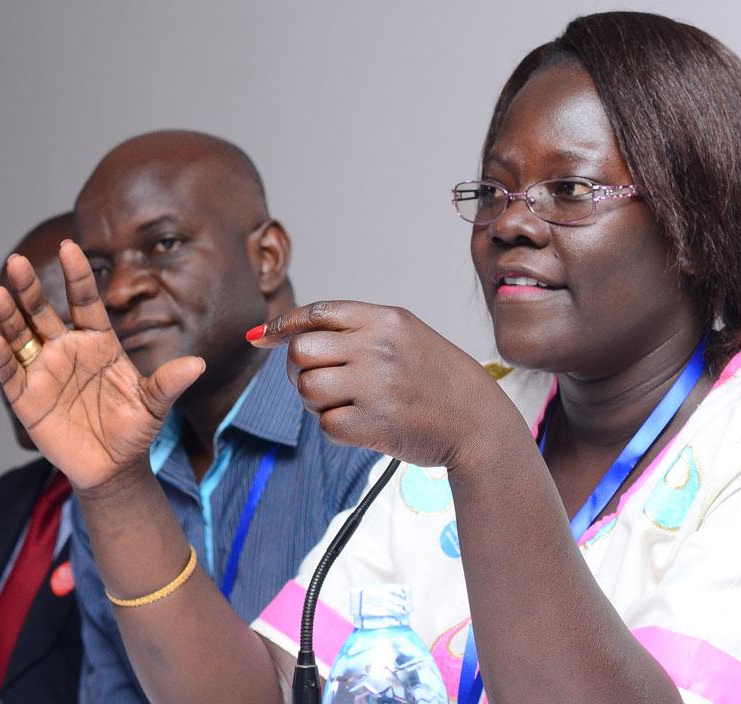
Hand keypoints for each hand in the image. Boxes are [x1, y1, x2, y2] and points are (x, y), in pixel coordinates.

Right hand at [0, 241, 204, 489]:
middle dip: (28, 288)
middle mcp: (67, 349)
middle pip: (43, 312)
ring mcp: (44, 371)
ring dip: (7, 315)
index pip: (84, 300)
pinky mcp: (27, 398)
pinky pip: (11, 373)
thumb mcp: (154, 405)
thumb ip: (169, 383)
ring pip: (20, 336)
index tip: (69, 246)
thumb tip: (198, 365)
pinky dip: (2, 357)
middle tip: (16, 262)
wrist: (114, 467)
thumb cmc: (134, 430)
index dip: (77, 275)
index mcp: (98, 342)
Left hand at [250, 300, 521, 468]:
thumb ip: (353, 330)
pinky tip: (361, 424)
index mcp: (386, 319)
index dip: (283, 325)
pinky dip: (335, 428)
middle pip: (300, 352)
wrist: (478, 422)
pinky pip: (325, 425)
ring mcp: (376, 386)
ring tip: (342, 404)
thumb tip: (280, 335)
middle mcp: (378, 347)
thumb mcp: (405, 335)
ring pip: (306, 388)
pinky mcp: (374, 425)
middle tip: (318, 382)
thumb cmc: (436, 379)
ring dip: (313, 401)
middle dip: (298, 370)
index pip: (317, 312)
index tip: (262, 337)